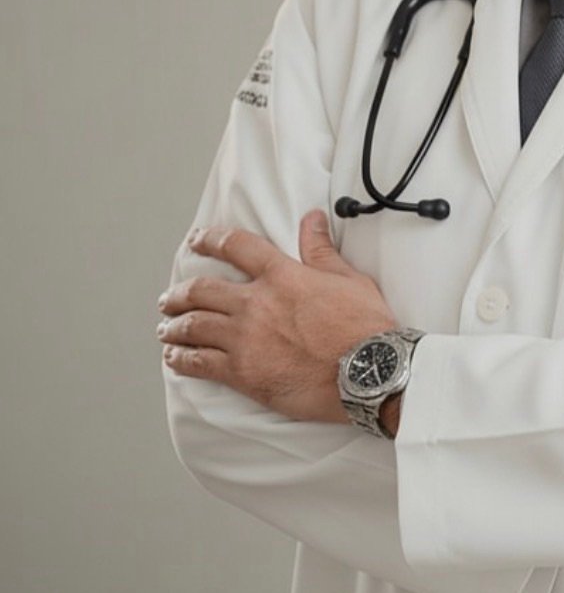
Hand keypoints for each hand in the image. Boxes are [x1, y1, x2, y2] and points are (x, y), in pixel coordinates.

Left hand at [158, 210, 394, 422]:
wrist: (369, 372)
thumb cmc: (365, 328)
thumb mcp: (349, 279)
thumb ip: (321, 250)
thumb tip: (312, 219)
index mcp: (282, 276)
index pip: (236, 247)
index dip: (211, 240)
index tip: (197, 240)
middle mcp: (256, 303)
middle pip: (202, 290)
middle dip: (180, 294)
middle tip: (171, 299)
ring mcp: (245, 339)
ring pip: (193, 326)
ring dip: (174, 326)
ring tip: (166, 328)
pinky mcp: (243, 373)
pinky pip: (199, 363)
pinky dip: (181, 359)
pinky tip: (174, 358)